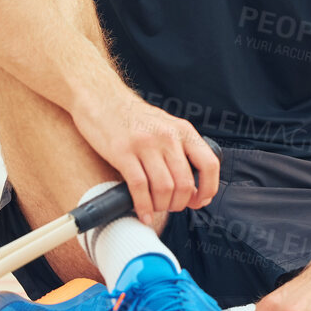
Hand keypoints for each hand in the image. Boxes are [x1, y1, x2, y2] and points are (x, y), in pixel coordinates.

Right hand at [72, 88, 218, 220]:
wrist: (101, 97)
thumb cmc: (132, 117)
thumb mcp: (165, 126)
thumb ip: (180, 151)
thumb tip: (192, 187)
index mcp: (183, 130)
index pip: (209, 164)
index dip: (208, 189)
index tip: (199, 201)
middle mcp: (168, 136)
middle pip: (185, 183)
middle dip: (180, 204)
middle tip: (170, 206)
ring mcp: (145, 143)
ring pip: (164, 189)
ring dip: (161, 206)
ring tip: (155, 207)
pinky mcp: (122, 152)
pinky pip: (139, 187)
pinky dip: (143, 206)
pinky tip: (142, 213)